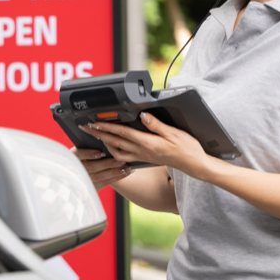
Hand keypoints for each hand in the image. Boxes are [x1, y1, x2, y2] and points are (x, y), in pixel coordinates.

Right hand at [71, 147, 132, 191]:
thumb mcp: (81, 148)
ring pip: (100, 176)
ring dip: (115, 171)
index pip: (78, 155)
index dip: (88, 154)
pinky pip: (106, 182)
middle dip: (106, 164)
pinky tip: (126, 172)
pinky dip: (117, 177)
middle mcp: (77, 170)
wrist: (77, 173)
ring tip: (127, 166)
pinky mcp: (93, 187)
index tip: (99, 153)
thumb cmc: (83, 154)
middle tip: (119, 160)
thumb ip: (89, 143)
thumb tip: (101, 132)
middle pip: (91, 167)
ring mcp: (85, 180)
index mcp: (72, 157)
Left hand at [79, 112, 212, 178]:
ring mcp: (142, 157)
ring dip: (105, 144)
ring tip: (97, 136)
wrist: (193, 164)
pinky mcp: (145, 159)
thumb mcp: (173, 132)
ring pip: (117, 153)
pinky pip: (125, 157)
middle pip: (114, 143)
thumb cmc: (186, 147)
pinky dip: (115, 152)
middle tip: (86, 128)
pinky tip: (113, 148)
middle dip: (99, 135)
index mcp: (147, 143)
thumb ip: (156, 124)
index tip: (94, 123)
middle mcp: (142, 151)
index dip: (107, 127)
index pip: (122, 133)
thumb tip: (143, 115)